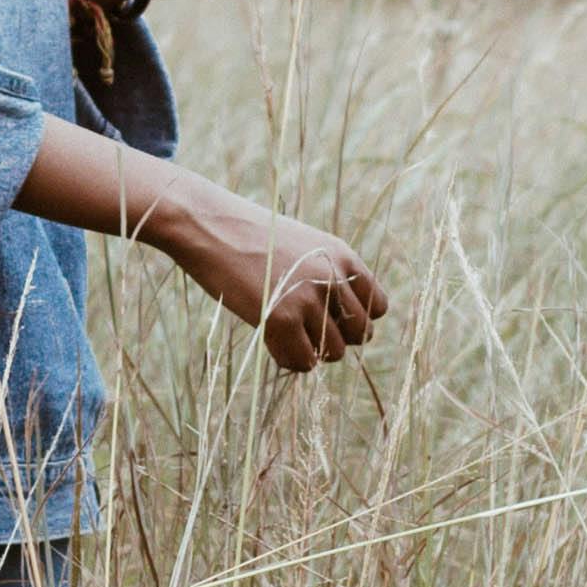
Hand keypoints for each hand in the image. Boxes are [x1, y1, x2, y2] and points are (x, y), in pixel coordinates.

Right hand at [151, 172, 388, 372]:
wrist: (208, 225)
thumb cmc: (248, 237)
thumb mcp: (302, 246)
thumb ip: (327, 276)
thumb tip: (340, 324)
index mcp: (343, 256)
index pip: (378, 307)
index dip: (355, 320)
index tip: (330, 320)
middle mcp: (333, 277)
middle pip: (361, 334)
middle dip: (336, 339)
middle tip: (305, 332)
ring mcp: (309, 298)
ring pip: (333, 352)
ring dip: (312, 351)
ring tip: (286, 336)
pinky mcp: (282, 318)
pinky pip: (303, 361)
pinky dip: (290, 361)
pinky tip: (272, 343)